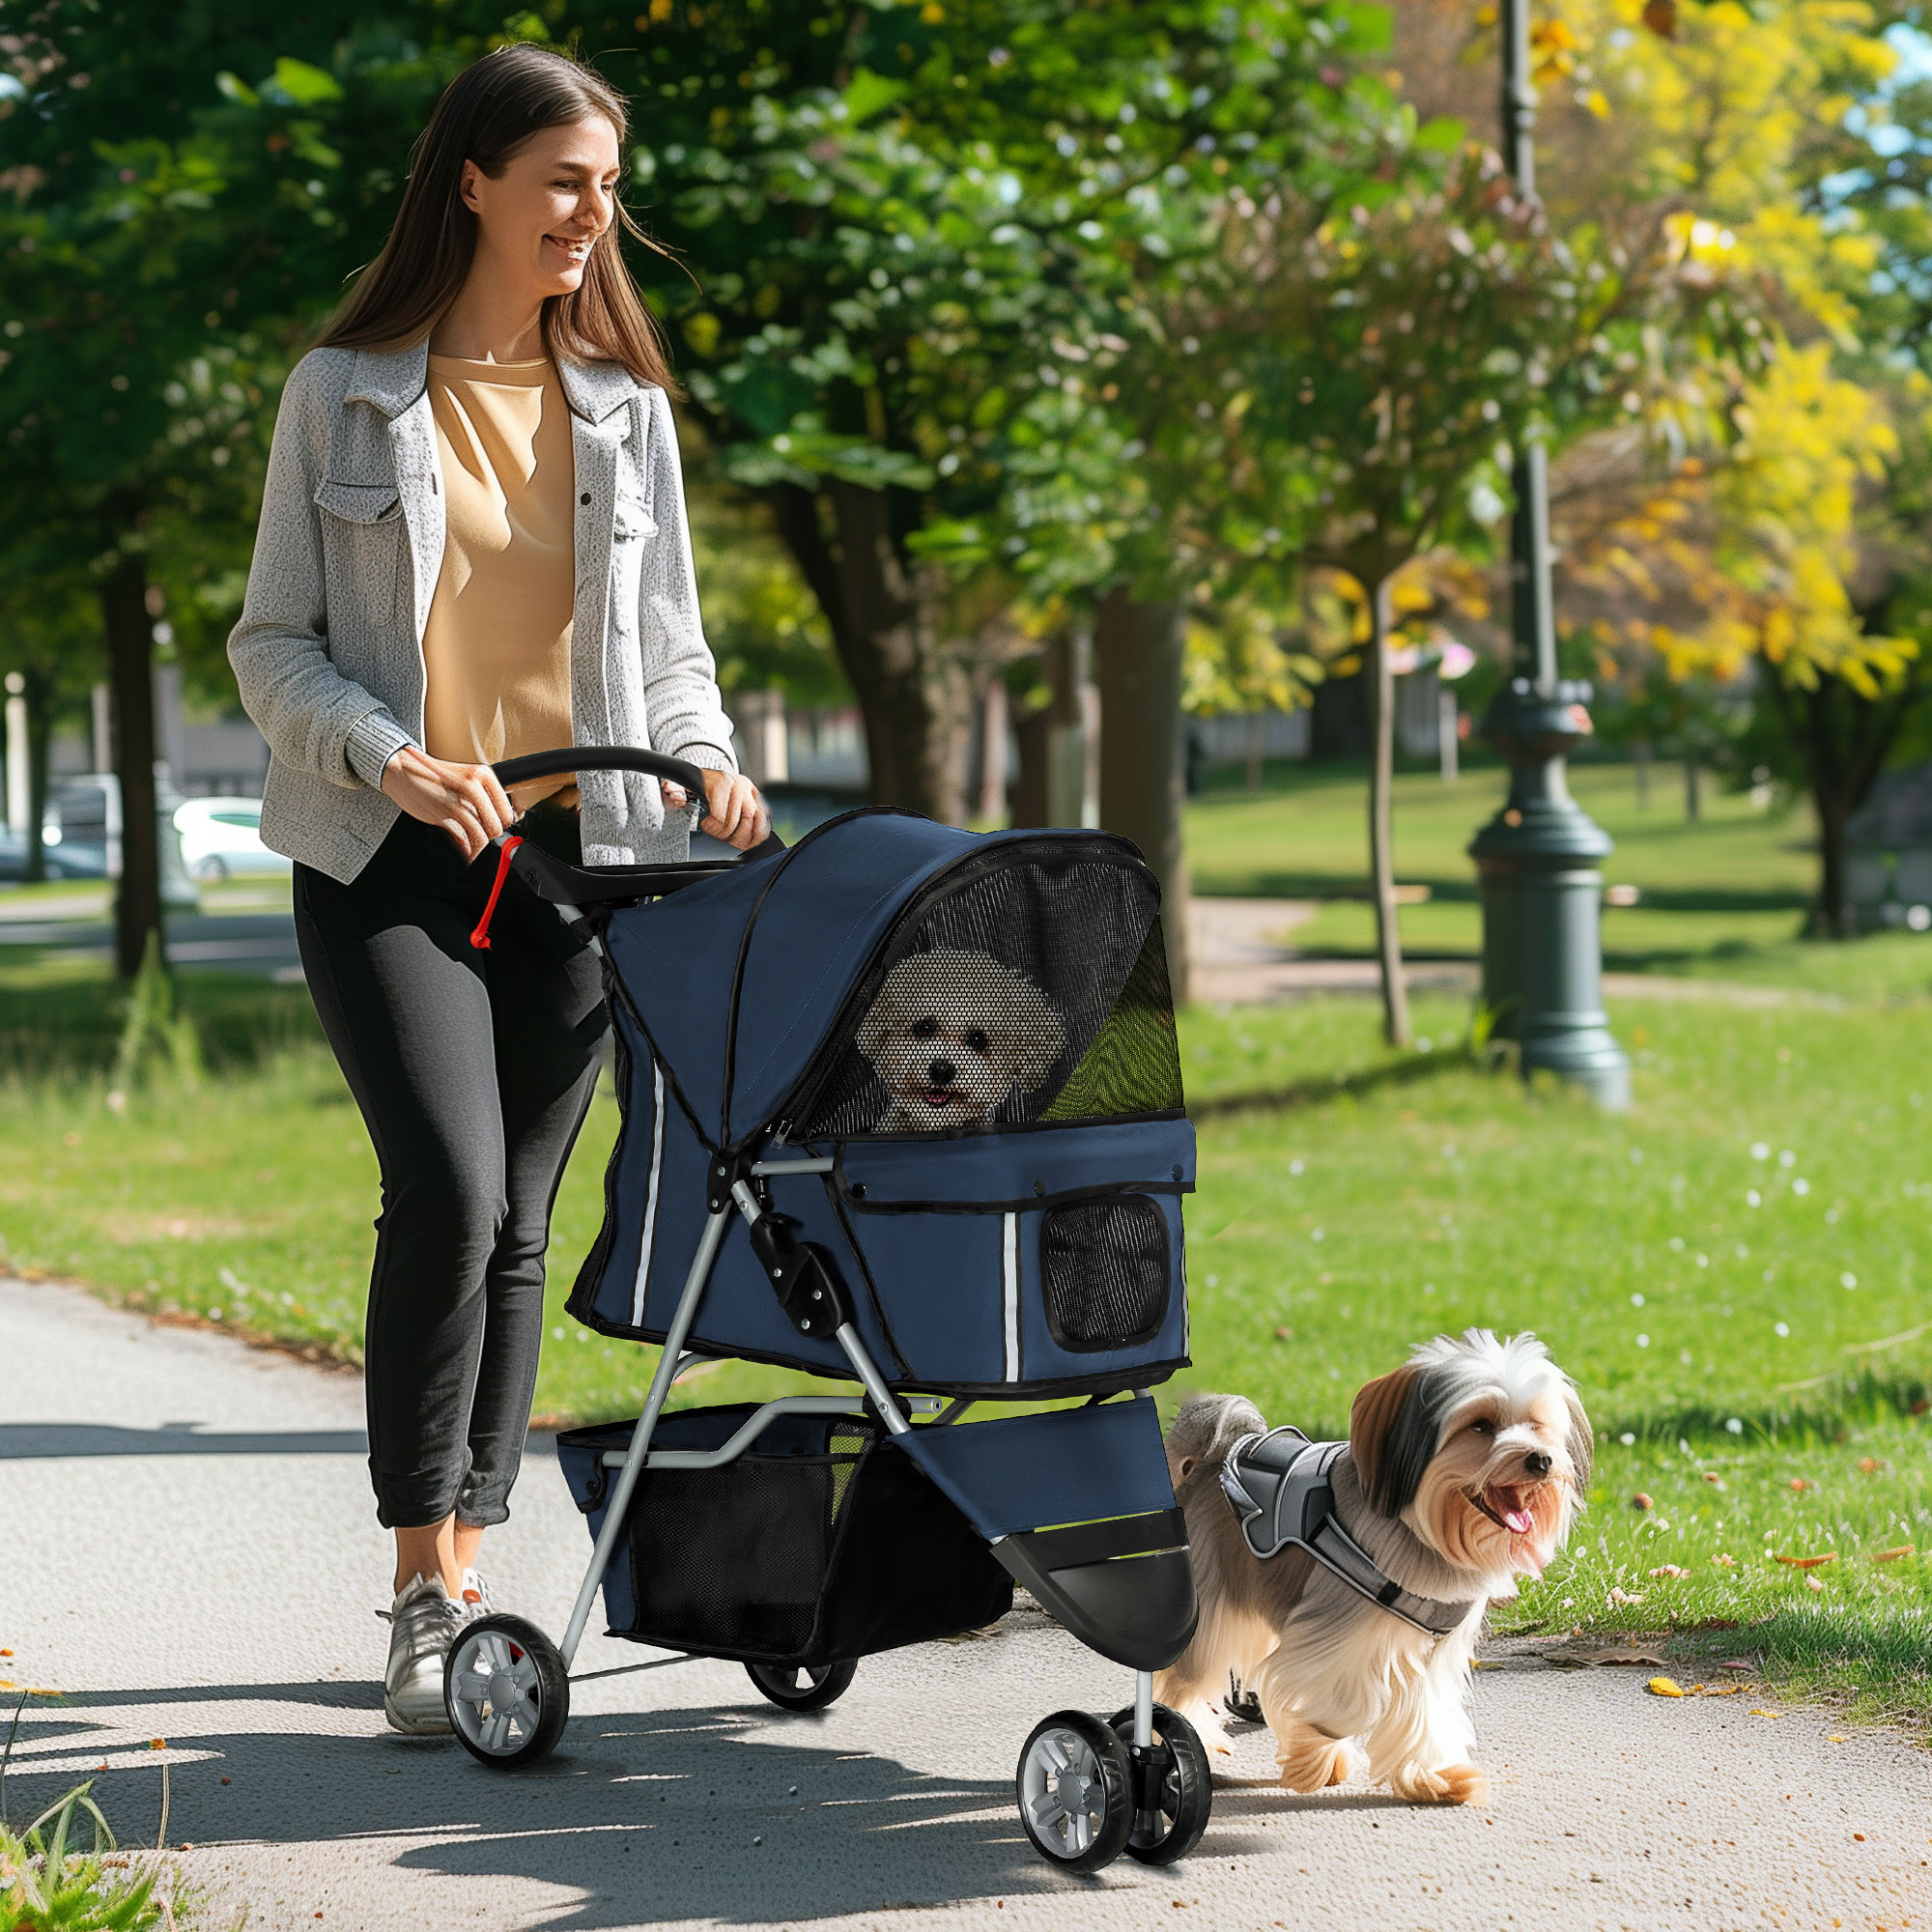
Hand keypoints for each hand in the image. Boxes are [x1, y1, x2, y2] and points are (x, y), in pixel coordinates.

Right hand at [379, 746, 514, 862]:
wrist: (402, 770)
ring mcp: (458, 800)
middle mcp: (474, 786)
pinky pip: (463, 840)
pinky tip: (465, 850)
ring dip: (479, 847)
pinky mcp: (444, 813)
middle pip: (496, 825)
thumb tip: (501, 819)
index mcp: (483, 775)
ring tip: (474, 849)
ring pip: (481, 835)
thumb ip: (482, 796)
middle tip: (483, 840)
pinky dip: (466, 850)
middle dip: (490, 837)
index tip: (495, 830)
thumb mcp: (464, 778)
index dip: (502, 825)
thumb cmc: (433, 776)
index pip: (506, 810)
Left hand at [660, 768, 771, 851]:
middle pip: (744, 818)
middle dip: (731, 834)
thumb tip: (673, 793)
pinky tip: (749, 840)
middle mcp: (740, 785)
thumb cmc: (697, 787)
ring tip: (733, 840)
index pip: (723, 814)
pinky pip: (765, 820)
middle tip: (720, 836)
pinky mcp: (760, 800)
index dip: (714, 828)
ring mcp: (752, 793)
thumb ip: (674, 790)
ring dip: (746, 836)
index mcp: (722, 781)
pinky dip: (759, 833)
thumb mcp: (681, 786)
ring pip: (758, 819)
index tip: (706, 827)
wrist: (710, 778)